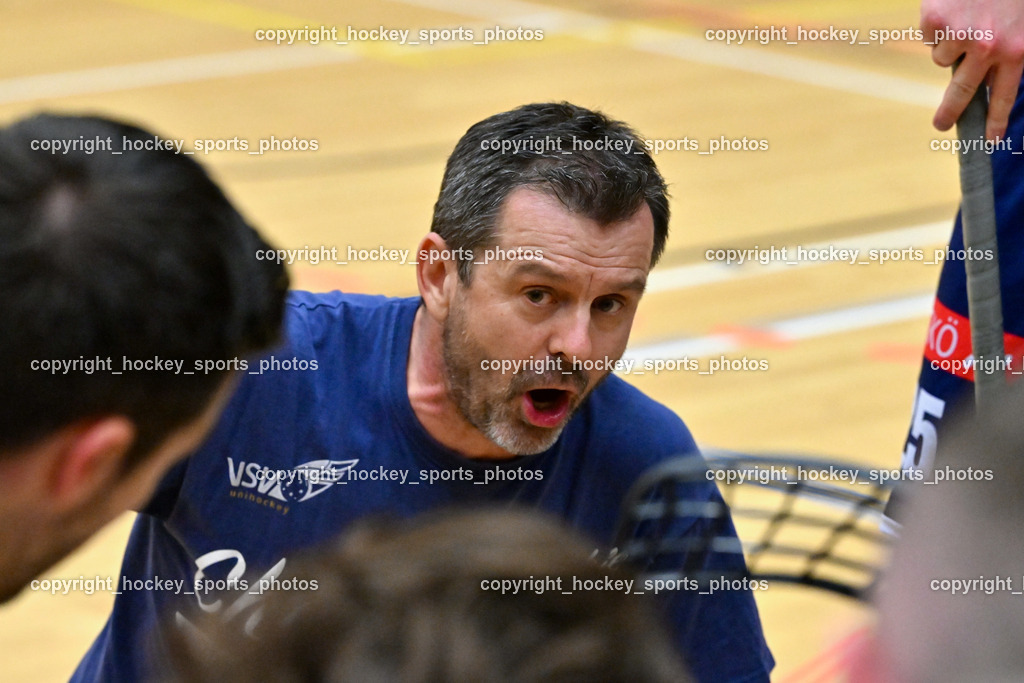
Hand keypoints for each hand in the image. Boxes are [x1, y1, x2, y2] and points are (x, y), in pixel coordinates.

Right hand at [922, 0, 1023, 139]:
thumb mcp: (1021, 24)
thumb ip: (1008, 53)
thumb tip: (985, 88)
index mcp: (1017, 50)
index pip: (1004, 96)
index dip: (996, 120)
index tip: (990, 140)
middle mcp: (988, 47)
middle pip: (963, 91)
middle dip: (950, 112)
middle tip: (941, 125)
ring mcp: (960, 35)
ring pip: (942, 58)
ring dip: (949, 45)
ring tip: (964, 18)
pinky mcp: (936, 21)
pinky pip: (929, 37)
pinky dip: (936, 26)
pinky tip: (950, 8)